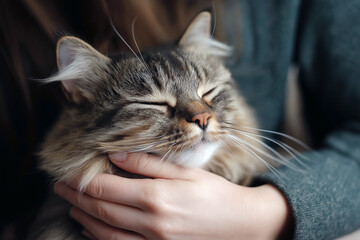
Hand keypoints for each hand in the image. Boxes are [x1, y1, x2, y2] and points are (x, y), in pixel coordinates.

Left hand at [54, 153, 292, 239]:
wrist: (241, 226)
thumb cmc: (215, 194)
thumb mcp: (186, 172)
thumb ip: (149, 163)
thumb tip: (116, 154)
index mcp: (157, 198)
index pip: (107, 190)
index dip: (83, 182)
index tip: (68, 174)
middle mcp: (151, 224)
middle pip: (101, 211)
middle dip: (76, 199)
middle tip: (60, 188)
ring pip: (106, 233)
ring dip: (84, 219)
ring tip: (72, 207)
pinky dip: (100, 238)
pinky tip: (93, 228)